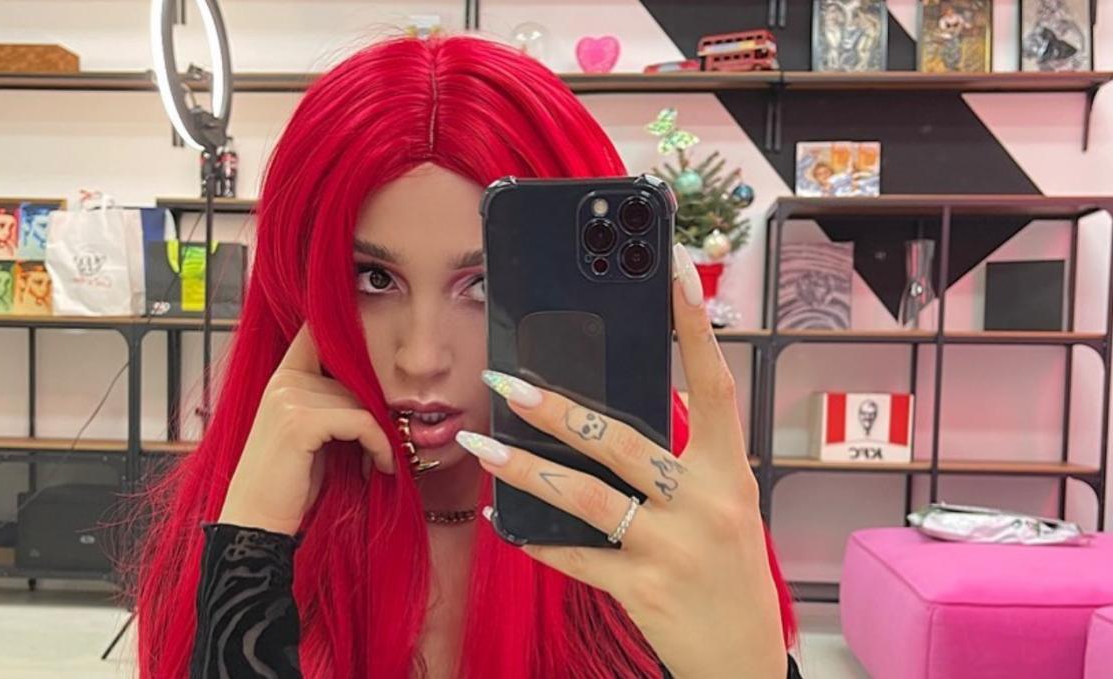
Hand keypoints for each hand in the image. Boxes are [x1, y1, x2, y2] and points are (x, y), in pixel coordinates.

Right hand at [218, 326, 395, 534]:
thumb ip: (334, 402)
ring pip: (361, 401)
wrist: (256, 522)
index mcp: (283, 377)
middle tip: (386, 444)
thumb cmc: (289, 482)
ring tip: (380, 460)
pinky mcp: (300, 422)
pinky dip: (380, 445)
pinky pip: (361, 422)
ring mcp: (289, 398)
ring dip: (381, 434)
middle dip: (377, 411)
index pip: (321, 334)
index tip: (381, 356)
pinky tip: (382, 466)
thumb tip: (383, 389)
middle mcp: (284, 381)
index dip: (352, 336)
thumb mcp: (313, 433)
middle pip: (355, 377)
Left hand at [457, 245, 788, 677]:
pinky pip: (574, 555)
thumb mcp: (721, 510)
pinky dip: (532, 536)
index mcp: (730, 475)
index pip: (715, 387)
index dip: (696, 328)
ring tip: (479, 443)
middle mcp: (706, 505)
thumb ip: (680, 466)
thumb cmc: (730, 576)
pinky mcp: (643, 590)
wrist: (741, 664)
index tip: (673, 274)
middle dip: (559, 409)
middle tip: (508, 383)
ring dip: (523, 468)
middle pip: (622, 442)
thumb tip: (610, 420)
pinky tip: (500, 516)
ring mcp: (673, 549)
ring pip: (585, 496)